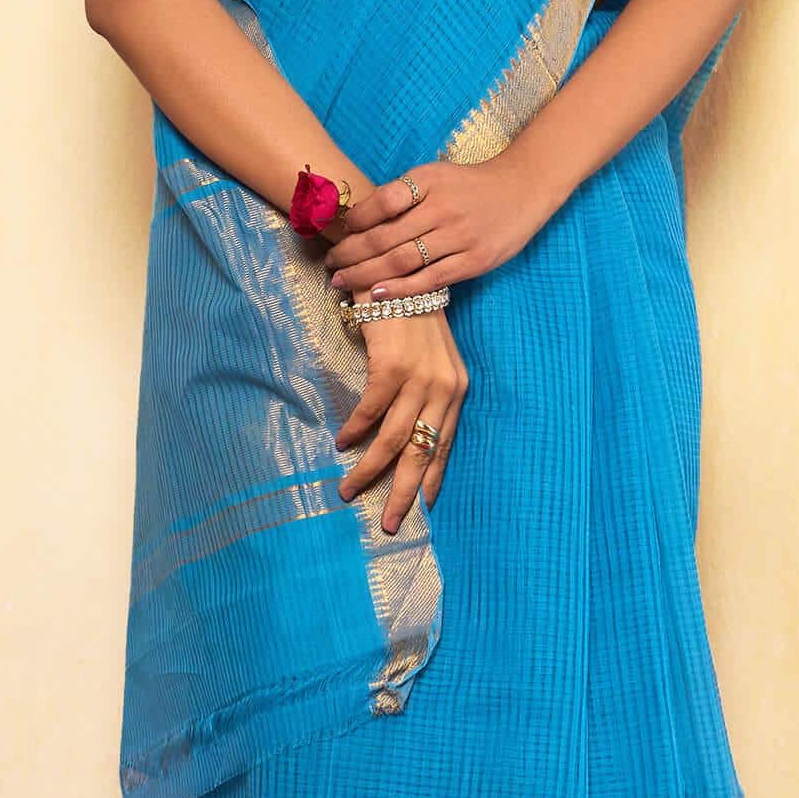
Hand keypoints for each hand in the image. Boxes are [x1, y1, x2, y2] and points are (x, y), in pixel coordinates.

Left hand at [325, 153, 558, 301]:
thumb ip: (402, 195)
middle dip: (351, 254)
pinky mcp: (474, 261)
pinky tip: (377, 295)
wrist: (521, 189)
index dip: (354, 221)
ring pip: (402, 261)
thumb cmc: (469, 185)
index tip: (337, 233)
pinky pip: (429, 280)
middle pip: (385, 237)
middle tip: (330, 265)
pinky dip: (400, 289)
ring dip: (366, 274)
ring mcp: (459, 237)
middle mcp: (442, 208)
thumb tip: (357, 221)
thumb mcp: (435, 176)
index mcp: (428, 181)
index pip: (382, 202)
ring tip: (343, 282)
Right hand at [335, 309, 467, 530]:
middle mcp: (443, 388)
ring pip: (393, 441)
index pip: (445, 445)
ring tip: (349, 490)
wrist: (397, 274)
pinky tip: (342, 444)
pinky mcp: (392, 367)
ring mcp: (419, 378)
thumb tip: (407, 437)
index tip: (423, 508)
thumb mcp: (431, 359)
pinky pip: (370, 412)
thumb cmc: (410, 318)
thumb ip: (426, 395)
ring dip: (369, 470)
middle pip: (422, 453)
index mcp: (456, 389)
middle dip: (404, 493)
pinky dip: (355, 431)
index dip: (433, 479)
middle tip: (390, 523)